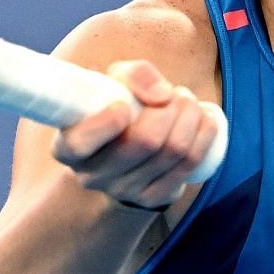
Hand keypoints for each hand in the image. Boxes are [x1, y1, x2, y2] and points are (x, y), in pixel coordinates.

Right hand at [51, 60, 217, 214]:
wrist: (126, 155)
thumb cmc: (116, 108)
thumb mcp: (113, 83)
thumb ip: (133, 75)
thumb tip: (163, 95)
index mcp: (68, 147)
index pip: (80, 144)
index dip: (105, 124)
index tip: (123, 105)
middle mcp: (92, 176)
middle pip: (144, 142)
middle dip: (170, 108)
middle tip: (176, 93)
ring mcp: (123, 191)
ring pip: (172, 150)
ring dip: (191, 117)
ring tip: (189, 102)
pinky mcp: (153, 199)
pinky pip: (189, 165)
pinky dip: (204, 136)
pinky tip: (206, 120)